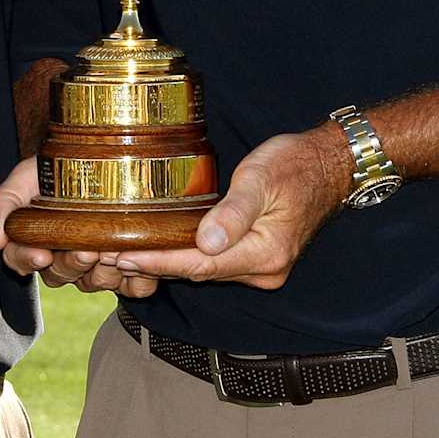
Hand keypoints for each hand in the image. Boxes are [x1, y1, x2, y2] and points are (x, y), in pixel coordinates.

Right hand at [0, 156, 159, 296]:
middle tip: (85, 250)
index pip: (21, 259)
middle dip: (71, 263)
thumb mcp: (24, 178)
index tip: (41, 254)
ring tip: (110, 250)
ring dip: (102, 272)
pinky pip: (134, 288)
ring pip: (93, 283)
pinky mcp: (129, 271)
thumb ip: (3, 205)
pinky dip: (137, 282)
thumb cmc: (56, 168)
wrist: (102, 155)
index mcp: (34, 242)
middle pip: (59, 275)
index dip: (29, 260)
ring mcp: (95, 267)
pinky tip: (136, 263)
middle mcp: (63, 260)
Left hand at [113, 128, 349, 290]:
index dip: (159, 261)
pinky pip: (214, 263)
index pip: (200, 264)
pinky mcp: (256, 257)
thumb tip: (206, 243)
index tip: (123, 256)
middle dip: (154, 265)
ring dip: (166, 263)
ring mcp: (261, 267)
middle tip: (109, 257)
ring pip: (204, 270)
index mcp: (265, 253)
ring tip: (123, 255)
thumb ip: (234, 212)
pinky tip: (159, 249)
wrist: (329, 166)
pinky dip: (185, 257)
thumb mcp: (262, 179)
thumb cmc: (295, 165)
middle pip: (198, 273)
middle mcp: (263, 269)